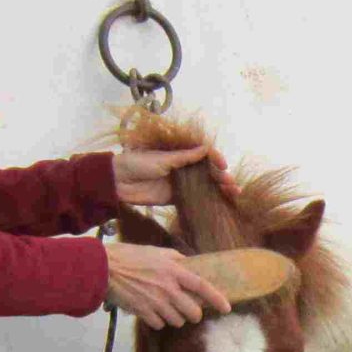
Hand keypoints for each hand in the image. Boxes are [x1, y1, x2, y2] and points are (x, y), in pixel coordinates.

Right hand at [104, 243, 233, 328]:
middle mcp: (168, 289)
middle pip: (193, 312)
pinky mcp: (144, 312)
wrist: (104, 269)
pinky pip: (160, 325)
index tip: (227, 307)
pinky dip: (158, 321)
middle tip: (187, 309)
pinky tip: (151, 311)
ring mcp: (156, 302)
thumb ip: (176, 259)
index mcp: (174, 271)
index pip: (202, 286)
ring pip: (177, 321)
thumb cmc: (130, 257)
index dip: (217, 298)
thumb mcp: (156, 252)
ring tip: (164, 307)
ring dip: (174, 317)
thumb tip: (190, 264)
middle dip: (193, 313)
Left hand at [113, 141, 238, 206]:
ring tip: (233, 193)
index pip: (204, 155)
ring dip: (219, 189)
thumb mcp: (162, 159)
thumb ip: (184, 156)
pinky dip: (208, 200)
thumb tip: (206, 148)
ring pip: (205, 185)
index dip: (215, 159)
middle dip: (222, 177)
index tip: (223, 165)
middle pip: (208, 171)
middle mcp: (183, 167)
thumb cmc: (137, 163)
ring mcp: (181, 183)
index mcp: (180, 153)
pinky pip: (196, 198)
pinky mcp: (176, 197)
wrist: (118, 182)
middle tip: (231, 184)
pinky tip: (220, 202)